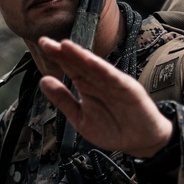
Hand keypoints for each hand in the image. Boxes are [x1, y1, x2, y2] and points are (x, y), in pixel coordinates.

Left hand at [37, 37, 173, 157]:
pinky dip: (101, 68)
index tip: (42, 45)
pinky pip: (113, 77)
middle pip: (79, 63)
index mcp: (87, 86)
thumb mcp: (80, 118)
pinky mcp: (128, 89)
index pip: (70, 67)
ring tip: (65, 46)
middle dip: (64, 52)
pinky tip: (90, 61)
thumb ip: (63, 100)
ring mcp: (113, 83)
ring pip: (94, 67)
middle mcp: (99, 81)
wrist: (140, 142)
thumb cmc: (113, 129)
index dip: (57, 56)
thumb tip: (44, 81)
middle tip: (45, 42)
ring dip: (80, 56)